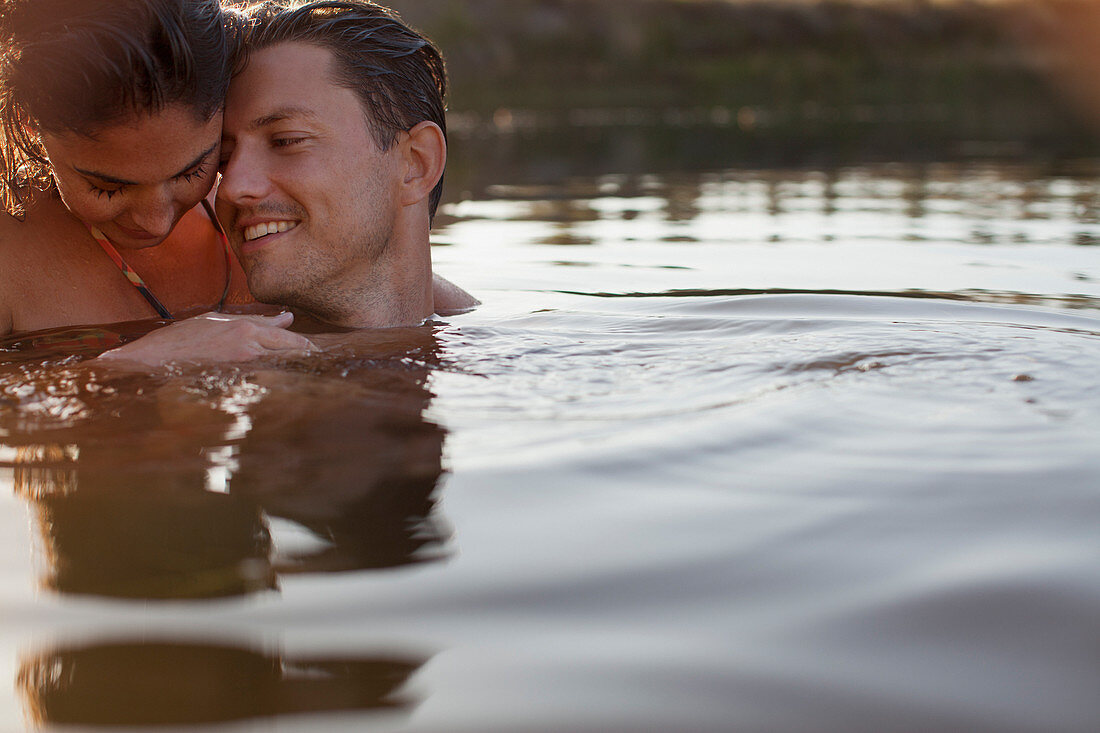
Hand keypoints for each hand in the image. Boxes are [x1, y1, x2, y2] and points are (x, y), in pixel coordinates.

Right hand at [97, 312, 317, 366]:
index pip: (289, 339)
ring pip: (278, 368)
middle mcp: (248, 347)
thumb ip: (258, 321)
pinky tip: (280, 386)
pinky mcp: (233, 381)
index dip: (307, 347)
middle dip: (308, 360)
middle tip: (323, 365)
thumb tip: (288, 317)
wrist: (156, 358)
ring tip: (308, 377)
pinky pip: (260, 380)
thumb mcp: (222, 320)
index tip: (319, 352)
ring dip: (293, 371)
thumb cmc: (186, 337)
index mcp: (247, 329)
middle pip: (290, 354)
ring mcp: (241, 366)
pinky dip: (272, 381)